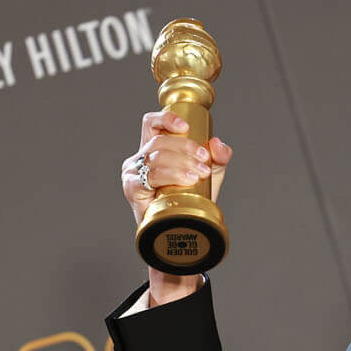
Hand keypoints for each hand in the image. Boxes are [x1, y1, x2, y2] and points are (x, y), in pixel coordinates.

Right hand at [120, 109, 233, 303]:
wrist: (182, 231)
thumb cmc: (190, 200)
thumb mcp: (210, 174)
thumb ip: (219, 157)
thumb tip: (218, 144)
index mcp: (153, 148)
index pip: (151, 123)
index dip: (166, 119)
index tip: (185, 126)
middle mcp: (139, 158)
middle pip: (159, 140)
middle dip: (185, 146)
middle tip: (204, 160)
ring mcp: (133, 173)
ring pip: (156, 156)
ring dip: (182, 162)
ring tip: (200, 173)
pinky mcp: (131, 189)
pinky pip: (149, 177)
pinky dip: (170, 175)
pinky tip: (187, 180)